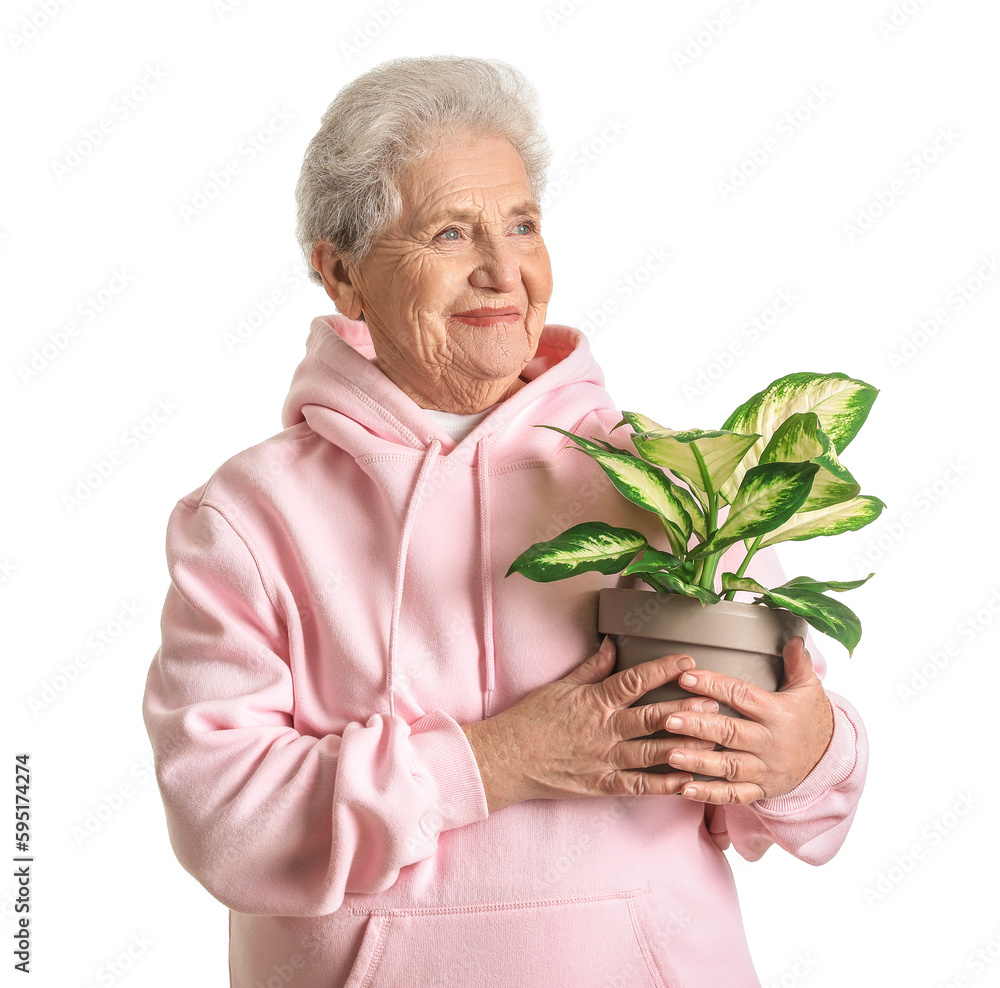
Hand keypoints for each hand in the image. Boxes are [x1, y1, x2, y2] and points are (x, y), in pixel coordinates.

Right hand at [461, 636, 717, 811]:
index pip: (635, 680)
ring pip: (653, 752)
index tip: (688, 662)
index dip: (663, 669)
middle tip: (714, 701)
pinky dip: (666, 784)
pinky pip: (640, 786)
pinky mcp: (603, 784)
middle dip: (686, 709)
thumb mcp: (561, 686)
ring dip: (685, 745)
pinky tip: (690, 781)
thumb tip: (612, 644)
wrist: (508, 758)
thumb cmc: (532, 719)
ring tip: (714, 739)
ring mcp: (606, 759)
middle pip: (652, 717)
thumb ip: (591, 667)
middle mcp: (605, 729)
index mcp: (595, 700)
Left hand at [661, 636, 833, 804]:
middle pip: (731, 733)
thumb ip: (798, 663)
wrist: (829, 759)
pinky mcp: (761, 790)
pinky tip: (684, 789)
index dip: (714, 686)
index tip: (686, 677)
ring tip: (670, 754)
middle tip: (669, 718)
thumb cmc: (810, 717)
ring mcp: (765, 769)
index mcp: (778, 713)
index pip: (742, 696)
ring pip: (729, 766)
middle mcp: (770, 743)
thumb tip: (793, 638)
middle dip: (698, 726)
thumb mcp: (809, 688)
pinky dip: (709, 794)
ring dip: (698, 761)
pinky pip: (733, 795)